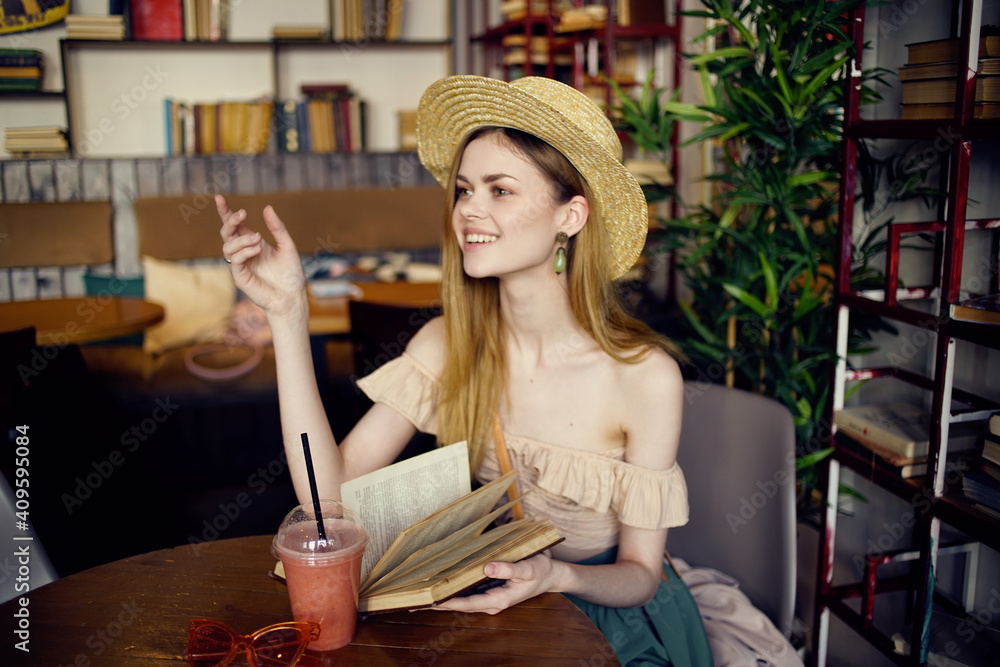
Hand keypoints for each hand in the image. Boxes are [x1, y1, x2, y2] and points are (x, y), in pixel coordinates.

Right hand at [217, 194, 305, 317]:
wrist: (292, 296)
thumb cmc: (291, 273)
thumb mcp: (287, 246)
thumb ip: (277, 228)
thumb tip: (267, 208)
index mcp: (252, 242)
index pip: (235, 225)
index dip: (226, 211)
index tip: (219, 197)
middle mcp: (243, 252)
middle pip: (227, 232)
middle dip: (230, 220)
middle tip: (243, 213)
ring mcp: (240, 265)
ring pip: (228, 246)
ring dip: (242, 239)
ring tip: (259, 239)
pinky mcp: (240, 277)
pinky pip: (236, 260)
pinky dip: (245, 252)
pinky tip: (257, 249)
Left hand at [432, 554, 555, 614]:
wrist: (550, 574)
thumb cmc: (540, 571)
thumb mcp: (528, 568)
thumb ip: (508, 568)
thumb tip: (486, 567)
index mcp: (499, 599)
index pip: (467, 603)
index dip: (447, 602)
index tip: (429, 601)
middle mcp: (491, 600)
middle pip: (460, 602)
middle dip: (439, 601)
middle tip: (413, 599)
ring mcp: (489, 594)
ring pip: (462, 596)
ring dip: (444, 594)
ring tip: (421, 590)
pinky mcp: (489, 587)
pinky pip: (468, 588)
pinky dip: (454, 585)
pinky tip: (441, 579)